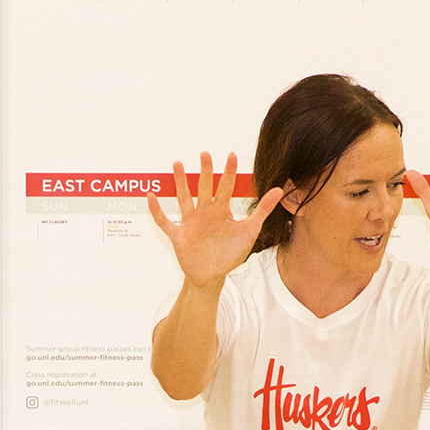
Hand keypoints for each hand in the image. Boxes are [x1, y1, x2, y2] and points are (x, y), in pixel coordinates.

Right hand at [147, 152, 284, 290]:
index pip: (226, 187)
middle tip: (205, 153)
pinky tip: (150, 197)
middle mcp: (205, 213)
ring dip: (180, 182)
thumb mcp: (249, 231)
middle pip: (204, 188)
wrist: (213, 276)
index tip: (231, 155)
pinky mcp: (178, 236)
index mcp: (221, 211)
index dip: (229, 172)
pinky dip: (156, 211)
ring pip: (184, 198)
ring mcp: (190, 223)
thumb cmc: (230, 254)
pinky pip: (164, 222)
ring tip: (177, 164)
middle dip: (205, 171)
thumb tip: (279, 189)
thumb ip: (262, 210)